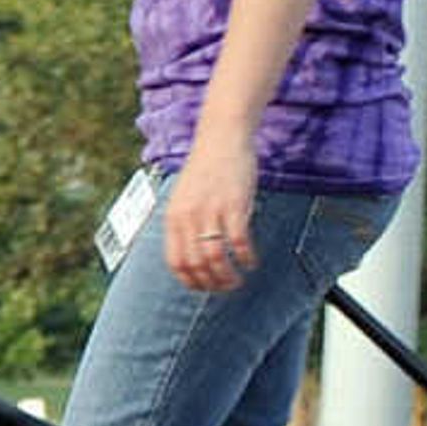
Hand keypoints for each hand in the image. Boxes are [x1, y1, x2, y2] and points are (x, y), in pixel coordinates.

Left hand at [161, 142, 259, 291]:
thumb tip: (193, 255)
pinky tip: (252, 261)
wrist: (222, 138)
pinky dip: (246, 258)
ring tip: (239, 280)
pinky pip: (238, 242)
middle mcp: (189, 217)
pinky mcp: (234, 205)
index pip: (176, 262)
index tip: (204, 287)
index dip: (190, 281)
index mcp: (174, 217)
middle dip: (212, 283)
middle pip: (196, 265)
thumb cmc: (206, 168)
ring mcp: (211, 211)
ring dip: (228, 276)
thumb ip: (185, 224)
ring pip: (215, 258)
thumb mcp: (185, 197)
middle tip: (226, 286)